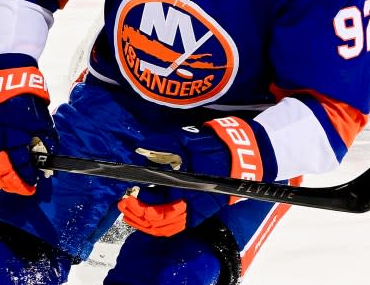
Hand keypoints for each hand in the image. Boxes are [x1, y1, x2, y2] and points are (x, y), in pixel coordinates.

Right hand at [0, 55, 55, 194]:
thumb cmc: (23, 98)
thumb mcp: (41, 119)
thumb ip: (45, 141)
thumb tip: (47, 161)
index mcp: (17, 136)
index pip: (22, 168)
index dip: (28, 180)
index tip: (33, 185)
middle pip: (4, 174)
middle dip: (15, 185)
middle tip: (23, 189)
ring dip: (0, 182)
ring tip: (10, 184)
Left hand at [118, 117, 269, 236]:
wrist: (244, 154)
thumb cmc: (216, 147)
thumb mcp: (188, 140)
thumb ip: (163, 144)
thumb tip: (140, 148)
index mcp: (187, 193)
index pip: (156, 212)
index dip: (139, 207)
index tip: (128, 195)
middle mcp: (192, 209)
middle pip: (158, 225)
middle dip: (138, 216)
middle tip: (125, 204)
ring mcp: (196, 212)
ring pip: (166, 228)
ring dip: (147, 221)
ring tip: (133, 209)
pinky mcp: (200, 211)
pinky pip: (176, 224)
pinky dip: (160, 220)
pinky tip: (150, 209)